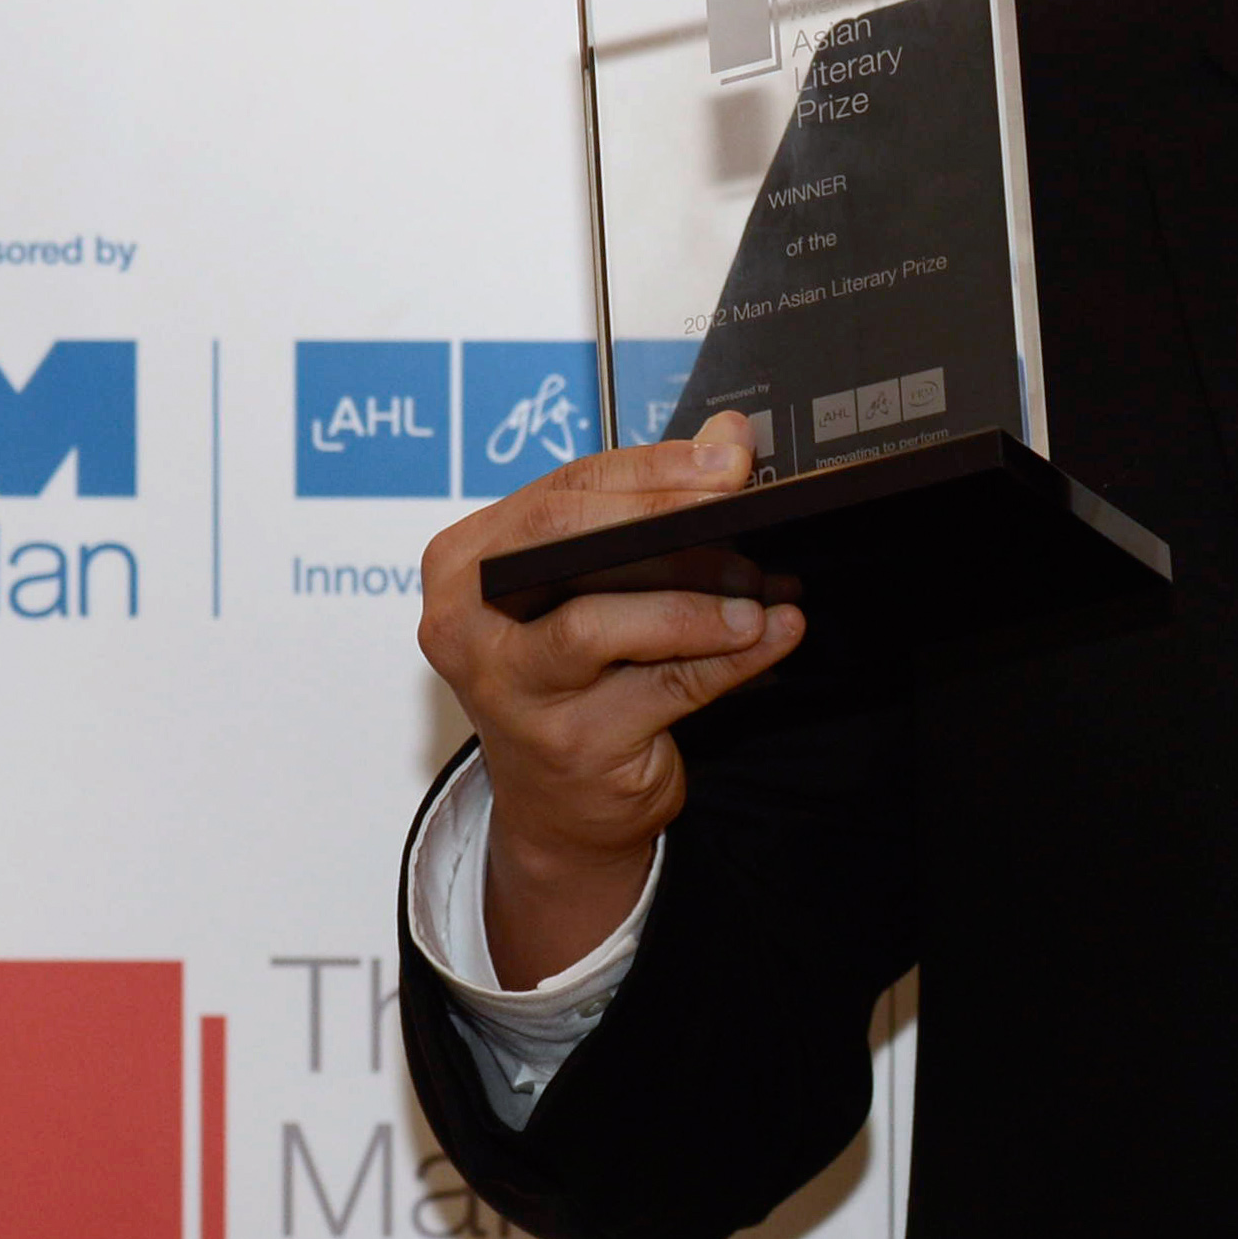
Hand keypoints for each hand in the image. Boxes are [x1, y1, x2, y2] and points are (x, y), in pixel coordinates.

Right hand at [416, 409, 802, 988]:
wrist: (560, 803)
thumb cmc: (573, 672)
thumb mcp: (594, 582)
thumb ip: (650, 506)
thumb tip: (727, 435)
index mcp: (463, 564)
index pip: (559, 493)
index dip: (650, 469)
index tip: (726, 459)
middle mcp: (465, 625)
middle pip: (562, 543)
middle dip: (664, 518)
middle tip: (739, 504)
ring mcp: (509, 690)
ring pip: (599, 625)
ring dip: (694, 602)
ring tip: (759, 594)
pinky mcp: (567, 744)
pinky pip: (664, 688)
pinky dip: (730, 658)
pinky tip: (774, 634)